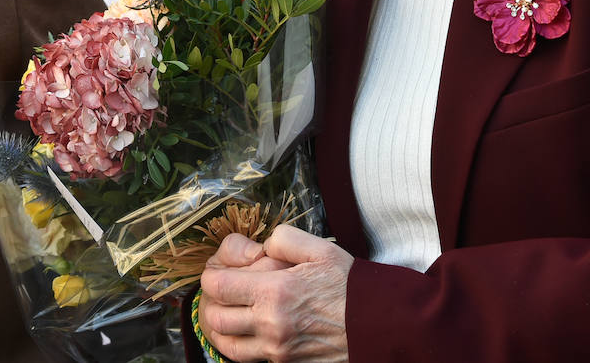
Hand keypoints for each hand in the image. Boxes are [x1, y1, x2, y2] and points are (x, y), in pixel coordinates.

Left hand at [198, 226, 351, 362]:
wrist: (378, 326)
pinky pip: (249, 358)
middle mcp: (271, 325)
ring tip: (231, 312)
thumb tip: (261, 245)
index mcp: (275, 292)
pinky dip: (242, 344)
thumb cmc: (349, 286)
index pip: (218, 286)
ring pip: (227, 344)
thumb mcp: (319, 249)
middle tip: (224, 291)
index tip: (218, 271)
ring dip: (223, 327)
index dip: (211, 276)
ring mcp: (278, 350)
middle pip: (216, 318)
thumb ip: (283, 239)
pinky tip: (251, 330)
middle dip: (213, 302)